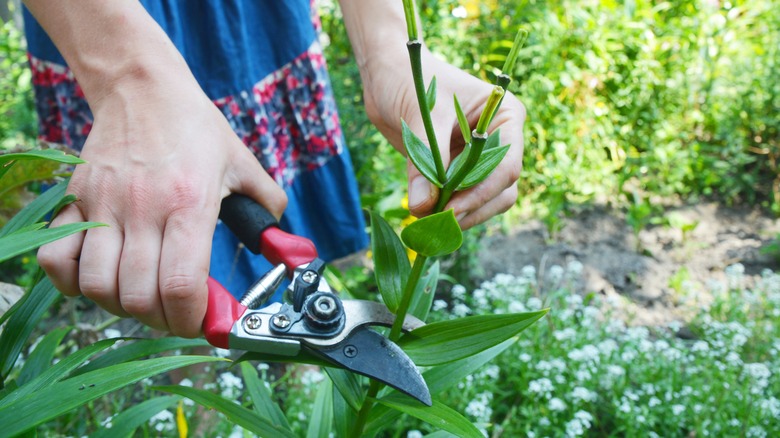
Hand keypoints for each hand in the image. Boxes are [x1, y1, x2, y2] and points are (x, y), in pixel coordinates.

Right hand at [38, 72, 285, 337]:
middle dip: (163, 320)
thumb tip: (287, 249)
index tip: (204, 324)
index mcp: (189, 204)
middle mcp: (143, 209)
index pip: (181, 286)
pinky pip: (56, 260)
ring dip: (122, 306)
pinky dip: (73, 283)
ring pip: (97, 286)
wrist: (144, 88)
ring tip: (144, 296)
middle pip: (139, 297)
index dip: (193, 320)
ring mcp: (103, 206)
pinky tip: (101, 277)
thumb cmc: (195, 128)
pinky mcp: (76, 201)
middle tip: (178, 312)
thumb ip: (268, 208)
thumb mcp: (242, 164)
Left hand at [362, 50, 525, 229]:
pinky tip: (425, 217)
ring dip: (460, 215)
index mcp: (505, 117)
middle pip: (502, 190)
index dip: (481, 192)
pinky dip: (446, 212)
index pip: (506, 164)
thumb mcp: (421, 115)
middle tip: (437, 223)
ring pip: (485, 201)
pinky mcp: (458, 172)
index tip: (450, 210)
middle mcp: (500, 141)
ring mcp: (480, 159)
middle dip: (472, 209)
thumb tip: (423, 206)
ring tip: (428, 223)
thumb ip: (424, 161)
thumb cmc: (411, 79)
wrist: (388, 75)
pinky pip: (461, 200)